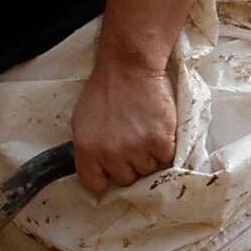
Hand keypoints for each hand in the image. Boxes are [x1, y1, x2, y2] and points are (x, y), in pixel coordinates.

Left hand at [70, 40, 185, 193]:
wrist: (129, 66)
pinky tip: (160, 131)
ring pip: (148, 170)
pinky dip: (166, 148)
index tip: (113, 169)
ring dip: (150, 157)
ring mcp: (136, 149)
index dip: (106, 176)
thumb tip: (100, 167)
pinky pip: (166, 159)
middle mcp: (109, 153)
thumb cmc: (106, 89)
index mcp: (86, 149)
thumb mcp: (84, 121)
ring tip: (148, 134)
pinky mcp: (160, 142)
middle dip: (131, 165)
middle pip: (126, 179)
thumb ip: (90, 148)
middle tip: (134, 144)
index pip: (94, 184)